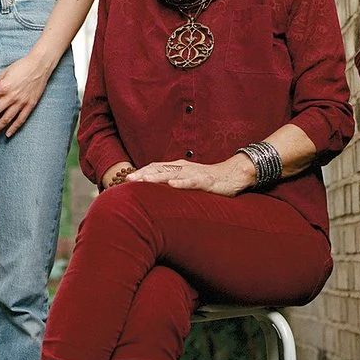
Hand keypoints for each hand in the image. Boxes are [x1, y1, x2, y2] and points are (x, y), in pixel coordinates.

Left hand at [0, 54, 51, 137]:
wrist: (39, 66)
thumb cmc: (20, 67)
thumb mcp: (5, 73)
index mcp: (2, 87)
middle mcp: (10, 97)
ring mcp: (21, 102)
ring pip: (6, 119)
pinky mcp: (29, 105)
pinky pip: (20, 119)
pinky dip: (14, 128)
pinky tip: (7, 134)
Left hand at [128, 155, 256, 196]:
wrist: (232, 175)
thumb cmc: (208, 180)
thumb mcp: (188, 181)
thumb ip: (173, 183)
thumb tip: (157, 192)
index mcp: (178, 168)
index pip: (156, 167)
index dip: (141, 172)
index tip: (126, 179)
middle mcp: (183, 168)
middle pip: (160, 169)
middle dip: (144, 174)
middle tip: (129, 179)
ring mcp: (194, 174)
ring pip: (173, 174)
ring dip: (158, 177)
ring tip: (144, 180)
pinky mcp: (205, 181)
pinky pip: (192, 182)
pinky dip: (182, 183)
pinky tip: (172, 185)